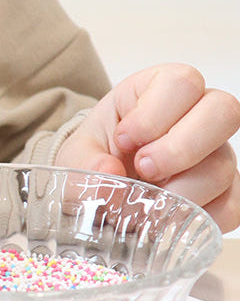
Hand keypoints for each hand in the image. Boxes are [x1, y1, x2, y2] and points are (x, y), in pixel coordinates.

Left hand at [56, 63, 239, 231]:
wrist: (98, 187)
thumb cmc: (94, 156)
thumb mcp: (76, 154)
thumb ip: (84, 162)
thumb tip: (108, 174)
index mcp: (160, 90)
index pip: (182, 82)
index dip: (154, 115)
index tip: (123, 140)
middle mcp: (199, 117)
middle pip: (224, 112)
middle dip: (179, 148)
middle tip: (143, 169)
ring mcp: (216, 155)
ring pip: (223, 167)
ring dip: (181, 190)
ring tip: (145, 199)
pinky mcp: (224, 193)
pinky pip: (230, 207)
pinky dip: (197, 218)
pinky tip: (166, 217)